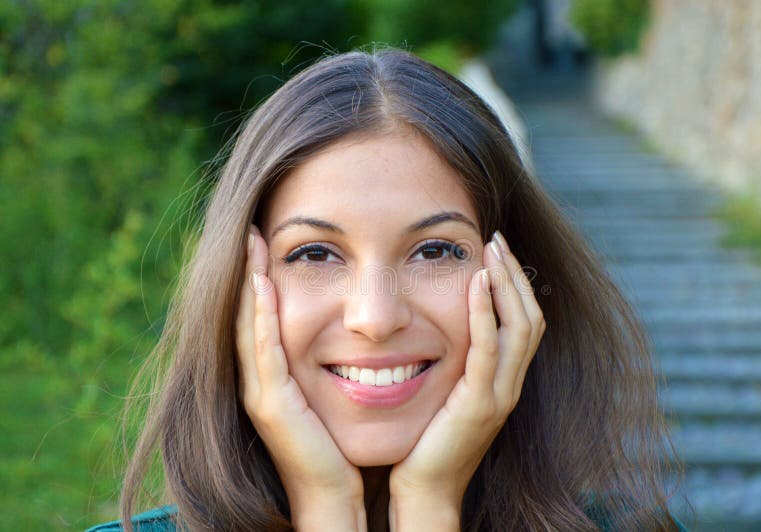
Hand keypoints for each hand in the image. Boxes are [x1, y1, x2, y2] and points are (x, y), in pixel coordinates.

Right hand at [235, 224, 365, 531]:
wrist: (331, 493)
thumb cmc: (337, 445)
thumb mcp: (330, 392)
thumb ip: (329, 361)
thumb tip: (352, 332)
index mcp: (273, 375)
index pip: (261, 316)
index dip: (259, 278)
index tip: (265, 241)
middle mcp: (259, 380)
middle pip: (247, 314)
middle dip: (248, 271)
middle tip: (251, 231)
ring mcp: (260, 392)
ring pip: (249, 325)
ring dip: (249, 283)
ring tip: (252, 244)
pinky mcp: (271, 404)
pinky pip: (264, 351)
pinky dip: (262, 316)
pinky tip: (264, 285)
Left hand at [388, 230, 545, 529]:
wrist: (423, 488)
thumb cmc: (426, 439)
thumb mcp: (447, 392)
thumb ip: (454, 361)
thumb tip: (437, 324)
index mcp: (504, 380)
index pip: (524, 322)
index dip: (516, 284)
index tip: (496, 251)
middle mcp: (510, 385)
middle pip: (530, 317)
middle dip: (516, 274)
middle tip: (497, 239)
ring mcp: (500, 395)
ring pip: (520, 327)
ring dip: (507, 284)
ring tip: (492, 250)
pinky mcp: (480, 403)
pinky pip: (489, 348)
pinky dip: (486, 312)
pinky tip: (477, 284)